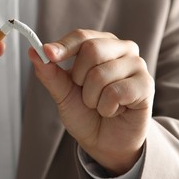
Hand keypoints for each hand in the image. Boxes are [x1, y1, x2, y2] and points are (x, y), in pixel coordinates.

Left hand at [29, 29, 153, 174]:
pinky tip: (114, 111)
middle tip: (85, 94)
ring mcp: (137, 65)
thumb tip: (33, 51)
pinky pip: (115, 92)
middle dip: (79, 79)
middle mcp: (122, 49)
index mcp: (101, 44)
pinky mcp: (146, 85)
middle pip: (91, 49)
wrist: (104, 142)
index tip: (47, 54)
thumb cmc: (85, 113)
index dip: (63, 46)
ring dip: (91, 98)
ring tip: (99, 105)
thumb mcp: (62, 93)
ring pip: (100, 74)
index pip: (81, 36)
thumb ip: (50, 73)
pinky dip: (106, 107)